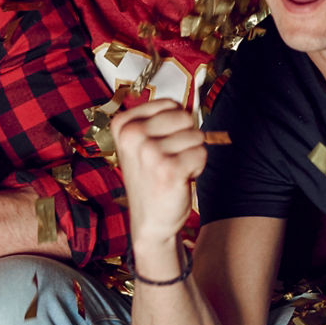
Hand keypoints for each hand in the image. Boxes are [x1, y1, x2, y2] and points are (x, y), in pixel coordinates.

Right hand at [112, 98, 206, 247]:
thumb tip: (190, 107)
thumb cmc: (151, 178)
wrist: (150, 220)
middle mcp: (132, 135)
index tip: (161, 144)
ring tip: (173, 170)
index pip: (170, 104)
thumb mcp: (143, 143)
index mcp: (123, 124)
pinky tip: (180, 179)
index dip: (175, 124)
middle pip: (185, 117)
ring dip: (191, 154)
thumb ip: (162, 119)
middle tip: (170, 159)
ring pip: (196, 135)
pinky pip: (202, 153)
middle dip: (186, 138)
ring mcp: (149, 152)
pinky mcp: (168, 169)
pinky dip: (197, 167)